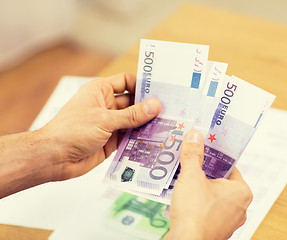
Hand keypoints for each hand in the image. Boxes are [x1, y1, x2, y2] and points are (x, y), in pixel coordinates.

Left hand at [40, 73, 160, 180]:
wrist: (54, 158)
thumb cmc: (71, 131)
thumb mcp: (105, 120)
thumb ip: (132, 115)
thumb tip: (154, 106)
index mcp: (100, 91)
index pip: (126, 82)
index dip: (142, 84)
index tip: (160, 89)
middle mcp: (106, 106)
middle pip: (133, 102)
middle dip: (148, 106)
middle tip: (169, 109)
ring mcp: (109, 124)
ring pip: (133, 121)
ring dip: (146, 124)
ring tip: (167, 125)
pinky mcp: (111, 141)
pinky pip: (130, 137)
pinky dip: (141, 138)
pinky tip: (154, 139)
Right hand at [165, 130, 252, 239]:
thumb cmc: (195, 214)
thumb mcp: (191, 177)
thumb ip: (193, 155)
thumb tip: (195, 136)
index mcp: (241, 191)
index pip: (229, 166)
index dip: (214, 157)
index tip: (202, 149)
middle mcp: (239, 207)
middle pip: (220, 181)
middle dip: (203, 172)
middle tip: (190, 162)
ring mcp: (228, 220)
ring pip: (213, 196)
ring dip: (199, 188)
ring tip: (184, 179)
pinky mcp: (216, 228)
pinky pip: (207, 209)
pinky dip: (197, 203)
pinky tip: (183, 198)